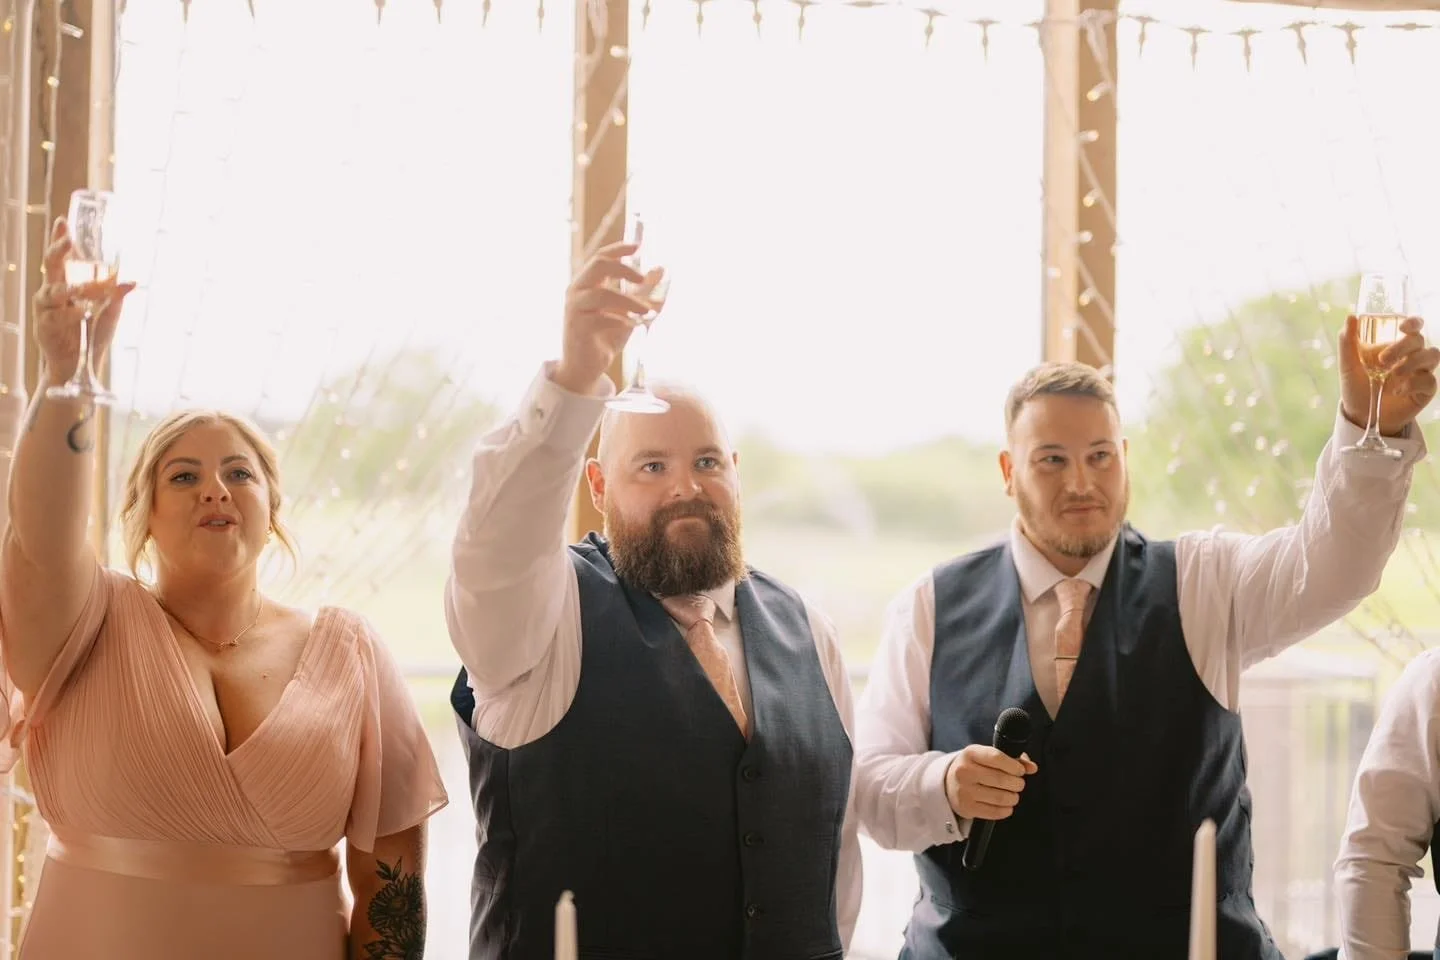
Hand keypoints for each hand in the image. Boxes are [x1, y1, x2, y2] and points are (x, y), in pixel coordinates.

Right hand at [31, 218, 134, 377]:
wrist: (79, 364)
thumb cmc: (91, 333)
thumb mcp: (109, 312)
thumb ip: (115, 296)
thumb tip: (132, 281)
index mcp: (64, 283)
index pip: (61, 257)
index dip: (59, 238)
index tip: (63, 221)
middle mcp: (51, 291)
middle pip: (50, 265)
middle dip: (58, 250)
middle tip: (67, 239)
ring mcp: (46, 308)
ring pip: (55, 290)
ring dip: (73, 287)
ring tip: (85, 288)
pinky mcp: (45, 326)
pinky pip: (58, 316)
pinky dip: (73, 313)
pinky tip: (84, 312)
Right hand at [552, 242, 651, 394]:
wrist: (585, 367)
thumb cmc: (604, 336)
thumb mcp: (628, 311)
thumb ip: (642, 291)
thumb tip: (661, 269)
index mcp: (587, 283)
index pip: (600, 256)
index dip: (619, 248)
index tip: (639, 245)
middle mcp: (577, 291)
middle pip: (599, 265)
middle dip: (624, 268)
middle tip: (643, 279)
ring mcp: (576, 309)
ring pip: (603, 294)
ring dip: (629, 301)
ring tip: (648, 311)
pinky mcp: (578, 328)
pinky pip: (602, 319)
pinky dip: (622, 321)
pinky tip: (635, 326)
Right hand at [944, 745, 1037, 820]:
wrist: (948, 783)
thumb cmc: (973, 767)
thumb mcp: (987, 756)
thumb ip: (1012, 759)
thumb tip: (1032, 767)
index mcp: (970, 754)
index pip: (997, 758)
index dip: (1014, 766)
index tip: (1020, 771)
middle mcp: (965, 771)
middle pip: (1001, 779)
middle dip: (1017, 783)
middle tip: (1018, 784)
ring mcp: (964, 791)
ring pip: (1000, 797)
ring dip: (1013, 797)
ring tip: (1013, 794)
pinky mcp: (967, 808)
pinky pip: (994, 812)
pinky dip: (1006, 810)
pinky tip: (1006, 805)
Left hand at [1339, 314, 1439, 435]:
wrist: (1361, 415)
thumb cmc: (1357, 386)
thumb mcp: (1348, 365)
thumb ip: (1348, 342)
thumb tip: (1351, 317)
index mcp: (1394, 345)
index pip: (1413, 326)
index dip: (1413, 322)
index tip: (1403, 327)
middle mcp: (1411, 355)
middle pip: (1419, 340)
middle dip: (1403, 347)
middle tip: (1383, 360)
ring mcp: (1420, 372)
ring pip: (1432, 355)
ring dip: (1413, 362)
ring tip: (1394, 374)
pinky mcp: (1425, 390)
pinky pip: (1430, 381)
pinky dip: (1413, 384)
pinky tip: (1397, 391)